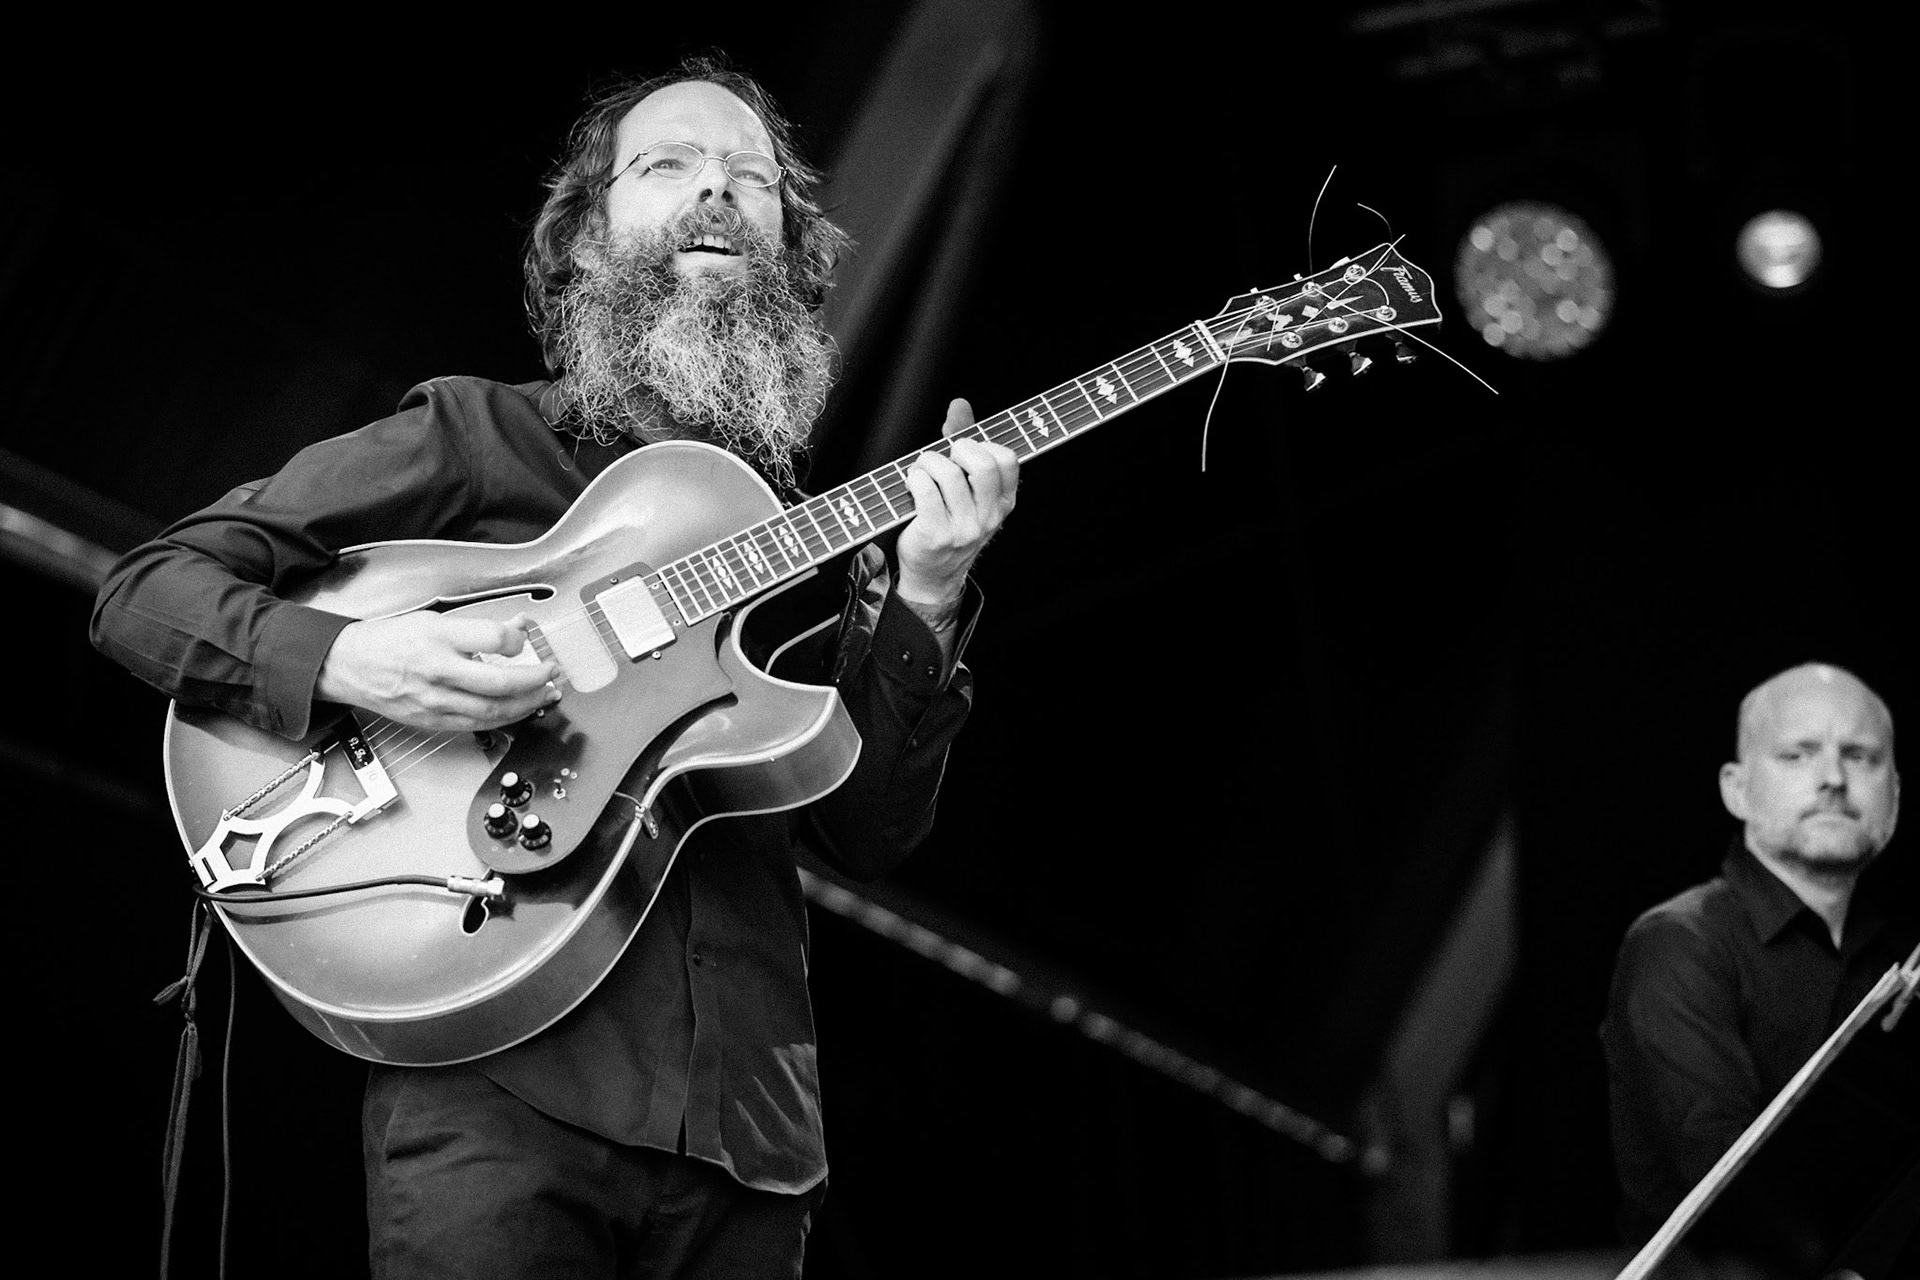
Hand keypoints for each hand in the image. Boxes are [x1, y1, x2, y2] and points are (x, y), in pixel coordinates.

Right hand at [316, 611, 560, 731]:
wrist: (350, 665)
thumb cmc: (391, 640)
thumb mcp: (434, 620)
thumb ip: (478, 628)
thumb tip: (519, 626)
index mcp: (438, 637)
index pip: (493, 639)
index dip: (518, 640)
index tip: (525, 638)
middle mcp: (438, 670)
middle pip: (499, 683)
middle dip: (535, 680)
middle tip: (552, 673)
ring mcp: (435, 700)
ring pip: (493, 710)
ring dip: (527, 704)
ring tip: (545, 694)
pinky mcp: (432, 721)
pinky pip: (477, 725)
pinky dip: (503, 719)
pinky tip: (518, 710)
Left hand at [896, 398, 1018, 605]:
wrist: (933, 574)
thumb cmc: (948, 522)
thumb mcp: (965, 487)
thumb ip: (965, 444)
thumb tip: (959, 404)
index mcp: (1003, 502)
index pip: (1007, 459)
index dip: (983, 444)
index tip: (964, 451)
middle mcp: (989, 517)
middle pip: (982, 464)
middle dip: (957, 449)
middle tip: (944, 457)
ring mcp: (964, 529)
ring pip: (948, 473)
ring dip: (927, 463)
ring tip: (920, 472)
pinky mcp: (936, 535)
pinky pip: (925, 490)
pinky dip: (914, 479)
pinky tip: (911, 485)